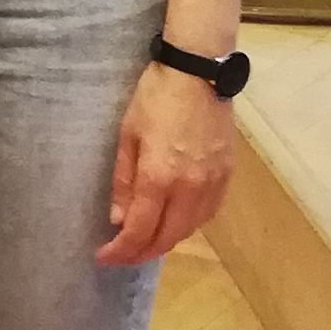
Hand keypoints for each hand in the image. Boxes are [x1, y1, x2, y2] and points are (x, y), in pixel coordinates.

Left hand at [96, 62, 235, 267]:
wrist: (200, 72)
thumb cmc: (156, 97)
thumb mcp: (127, 135)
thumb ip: (124, 180)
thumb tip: (119, 219)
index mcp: (160, 178)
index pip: (139, 230)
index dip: (120, 251)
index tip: (103, 257)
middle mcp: (190, 188)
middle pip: (167, 238)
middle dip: (141, 253)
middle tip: (122, 255)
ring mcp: (213, 183)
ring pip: (189, 230)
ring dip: (165, 241)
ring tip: (144, 240)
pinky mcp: (227, 174)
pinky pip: (207, 213)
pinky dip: (188, 225)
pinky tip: (174, 221)